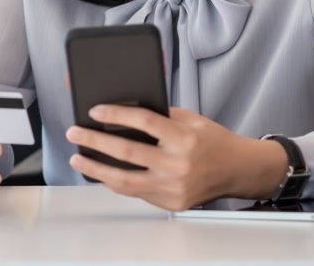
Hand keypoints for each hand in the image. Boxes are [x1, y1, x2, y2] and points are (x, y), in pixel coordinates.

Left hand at [65, 106, 288, 211]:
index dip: (116, 114)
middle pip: (128, 151)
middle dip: (95, 141)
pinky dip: (115, 182)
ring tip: (78, 157)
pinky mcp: (172, 203)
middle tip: (75, 132)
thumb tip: (122, 111)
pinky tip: (101, 172)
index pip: (144, 121)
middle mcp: (179, 164)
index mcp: (185, 138)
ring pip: (125, 180)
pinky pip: (136, 192)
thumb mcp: (191, 119)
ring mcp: (174, 187)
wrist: (238, 169)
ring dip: (96, 168)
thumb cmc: (213, 140)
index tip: (95, 111)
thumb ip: (161, 115)